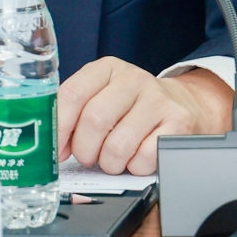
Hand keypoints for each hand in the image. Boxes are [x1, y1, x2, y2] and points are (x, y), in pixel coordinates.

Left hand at [55, 59, 233, 175]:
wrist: (181, 105)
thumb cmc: (131, 108)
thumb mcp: (102, 98)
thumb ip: (76, 115)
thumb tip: (55, 149)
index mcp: (106, 69)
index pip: (72, 94)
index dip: (59, 128)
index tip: (57, 150)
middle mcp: (133, 78)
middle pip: (94, 120)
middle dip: (85, 150)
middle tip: (89, 157)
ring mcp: (157, 98)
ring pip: (117, 145)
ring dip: (109, 164)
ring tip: (113, 159)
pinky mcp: (178, 121)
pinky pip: (144, 158)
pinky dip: (134, 167)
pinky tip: (136, 158)